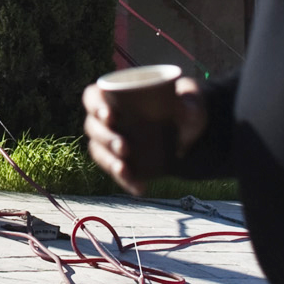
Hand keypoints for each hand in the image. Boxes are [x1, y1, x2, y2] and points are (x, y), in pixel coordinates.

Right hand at [81, 73, 207, 193]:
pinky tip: (139, 188)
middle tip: (124, 146)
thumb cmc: (183, 106)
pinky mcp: (120, 160)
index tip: (109, 115)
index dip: (94, 106)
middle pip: (93, 127)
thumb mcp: (189, 101)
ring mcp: (111, 140)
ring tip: (124, 169)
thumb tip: (185, 110)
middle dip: (104, 138)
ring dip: (109, 162)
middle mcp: (106, 118)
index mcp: (114, 95)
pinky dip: (126, 181)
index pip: (92, 97)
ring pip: (98, 151)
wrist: (191, 130)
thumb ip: (190, 104)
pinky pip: (116, 171)